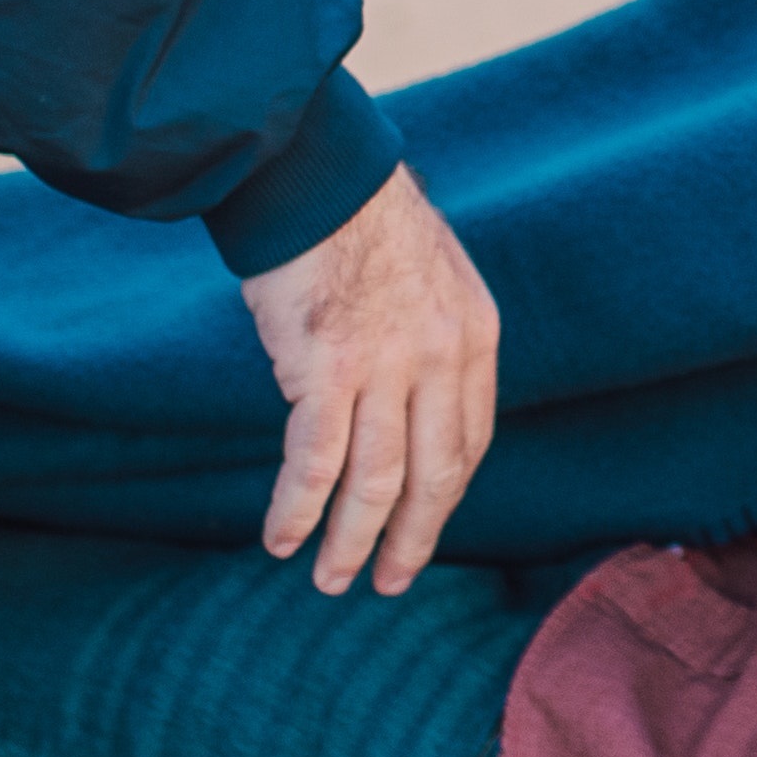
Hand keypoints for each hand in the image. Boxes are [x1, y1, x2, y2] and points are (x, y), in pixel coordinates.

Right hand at [236, 165, 496, 592]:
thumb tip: (413, 399)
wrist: (313, 174)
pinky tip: (283, 539)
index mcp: (474, 335)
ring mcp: (385, 366)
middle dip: (409, 540)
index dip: (443, 496)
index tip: (420, 529)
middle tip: (386, 583)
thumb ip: (433, 340)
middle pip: (433, 476)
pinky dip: (299, 510)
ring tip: (330, 580)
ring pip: (376, 482)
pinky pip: (316, 463)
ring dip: (351, 541)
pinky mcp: (325, 370)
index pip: (470, 441)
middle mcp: (439, 358)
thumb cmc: (358, 222)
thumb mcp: (430, 276)